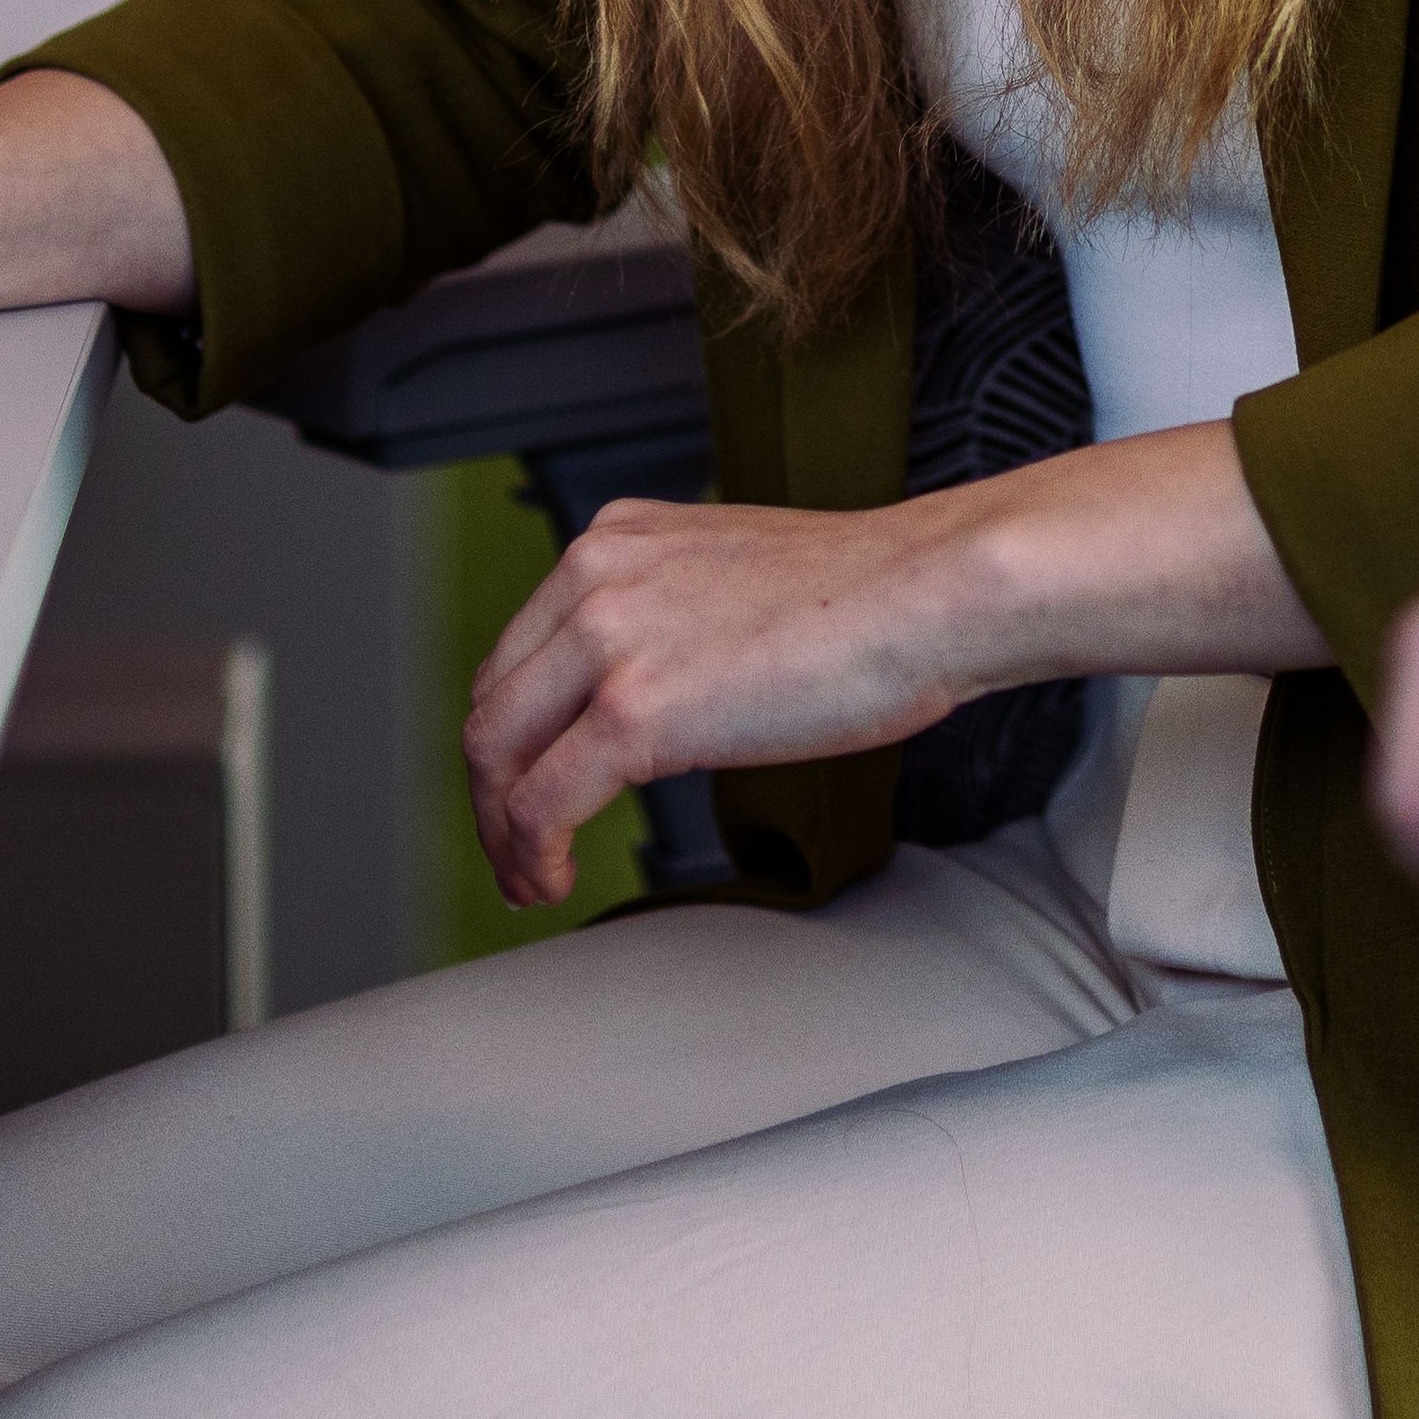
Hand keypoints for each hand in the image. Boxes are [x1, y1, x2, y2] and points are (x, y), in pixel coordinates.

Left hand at [464, 495, 982, 903]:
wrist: (925, 593)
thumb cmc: (868, 595)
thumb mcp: (732, 575)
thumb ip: (672, 616)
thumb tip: (660, 690)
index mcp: (617, 540)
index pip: (521, 648)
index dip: (512, 732)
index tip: (526, 782)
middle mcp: (595, 576)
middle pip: (493, 700)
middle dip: (493, 789)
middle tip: (516, 848)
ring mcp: (607, 641)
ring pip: (497, 754)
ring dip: (502, 832)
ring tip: (532, 878)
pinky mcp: (632, 712)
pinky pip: (542, 801)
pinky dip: (532, 852)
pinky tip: (556, 879)